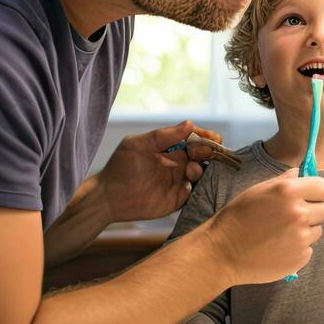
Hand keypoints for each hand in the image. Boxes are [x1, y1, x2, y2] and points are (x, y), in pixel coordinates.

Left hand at [96, 120, 221, 222]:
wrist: (108, 198)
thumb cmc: (121, 167)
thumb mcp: (138, 145)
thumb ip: (164, 135)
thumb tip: (190, 124)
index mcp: (168, 150)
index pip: (192, 141)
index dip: (204, 138)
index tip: (214, 138)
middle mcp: (176, 165)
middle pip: (201, 156)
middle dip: (208, 152)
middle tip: (209, 151)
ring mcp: (177, 182)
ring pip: (200, 174)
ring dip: (200, 169)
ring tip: (191, 170)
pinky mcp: (177, 200)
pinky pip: (194, 193)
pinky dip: (197, 188)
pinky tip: (188, 185)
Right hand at [200, 169, 323, 283]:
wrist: (222, 252)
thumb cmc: (237, 218)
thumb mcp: (257, 191)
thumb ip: (283, 181)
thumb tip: (299, 172)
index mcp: (289, 191)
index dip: (315, 192)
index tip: (307, 197)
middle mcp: (299, 213)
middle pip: (323, 210)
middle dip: (310, 212)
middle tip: (288, 218)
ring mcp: (301, 237)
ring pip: (317, 230)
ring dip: (304, 231)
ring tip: (280, 233)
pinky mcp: (301, 257)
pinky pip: (308, 248)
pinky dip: (297, 248)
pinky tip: (278, 247)